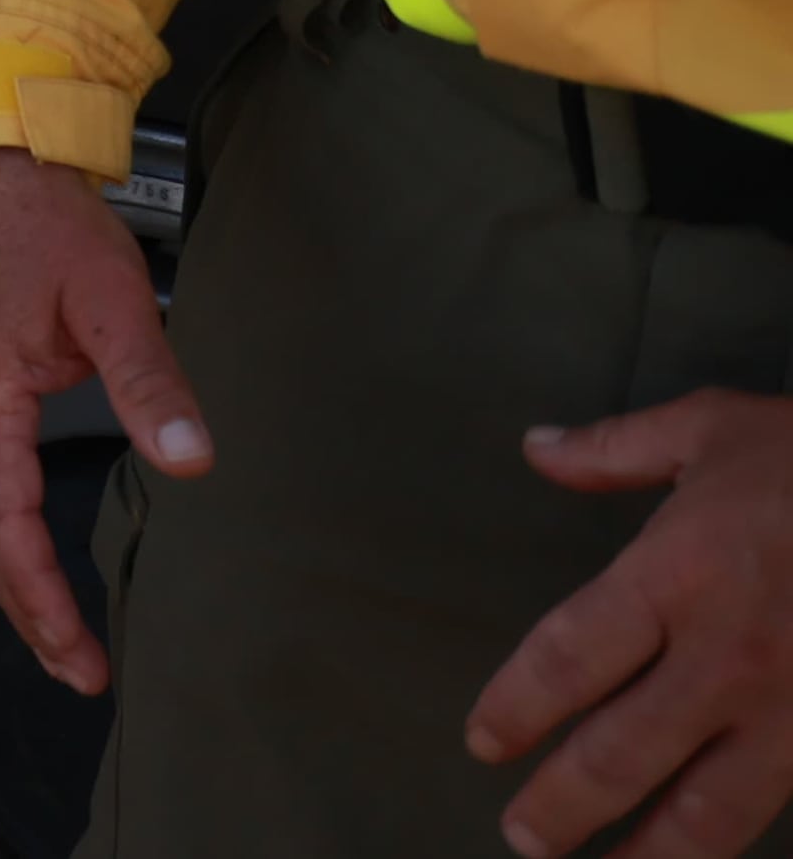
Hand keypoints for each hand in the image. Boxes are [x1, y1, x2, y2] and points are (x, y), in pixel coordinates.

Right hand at [0, 146, 206, 692]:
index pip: (4, 523)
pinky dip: (3, 534)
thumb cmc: (48, 224)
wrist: (5, 167)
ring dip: (12, 577)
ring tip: (58, 630)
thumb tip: (189, 460)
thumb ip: (151, 383)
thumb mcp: (114, 301)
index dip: (40, 598)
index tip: (78, 654)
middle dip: (25, 609)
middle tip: (75, 668)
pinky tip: (30, 552)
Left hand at [468, 388, 792, 857]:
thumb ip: (615, 449)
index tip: (484, 743)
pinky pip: (790, 806)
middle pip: (623, 754)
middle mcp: (728, 655)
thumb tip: (536, 446)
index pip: (568, 659)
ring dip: (652, 854)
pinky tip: (708, 855)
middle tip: (523, 838)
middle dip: (564, 805)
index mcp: (676, 576)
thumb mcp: (712, 428)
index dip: (516, 710)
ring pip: (713, 811)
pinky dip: (741, 840)